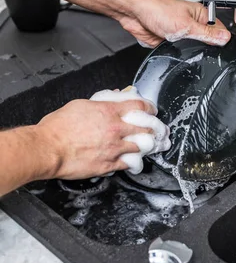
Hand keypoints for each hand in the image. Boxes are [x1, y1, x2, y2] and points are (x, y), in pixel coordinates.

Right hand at [35, 98, 157, 179]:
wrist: (48, 148)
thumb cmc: (58, 128)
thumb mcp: (80, 105)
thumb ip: (100, 102)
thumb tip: (113, 98)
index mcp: (108, 112)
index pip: (139, 106)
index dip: (150, 107)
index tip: (153, 110)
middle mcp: (115, 129)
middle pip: (147, 127)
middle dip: (157, 128)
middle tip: (160, 130)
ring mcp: (114, 148)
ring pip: (142, 146)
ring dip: (148, 146)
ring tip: (152, 146)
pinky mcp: (109, 164)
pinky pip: (129, 163)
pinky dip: (135, 161)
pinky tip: (136, 161)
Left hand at [113, 0, 230, 47]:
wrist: (136, 15)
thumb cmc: (158, 10)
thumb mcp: (187, 25)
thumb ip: (206, 34)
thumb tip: (224, 38)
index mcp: (200, 15)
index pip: (218, 29)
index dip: (222, 39)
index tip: (224, 48)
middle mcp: (192, 23)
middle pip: (207, 40)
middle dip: (206, 47)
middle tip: (202, 49)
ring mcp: (182, 33)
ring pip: (193, 48)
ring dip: (191, 51)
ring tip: (187, 48)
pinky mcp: (172, 41)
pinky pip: (180, 52)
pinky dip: (179, 54)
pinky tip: (178, 52)